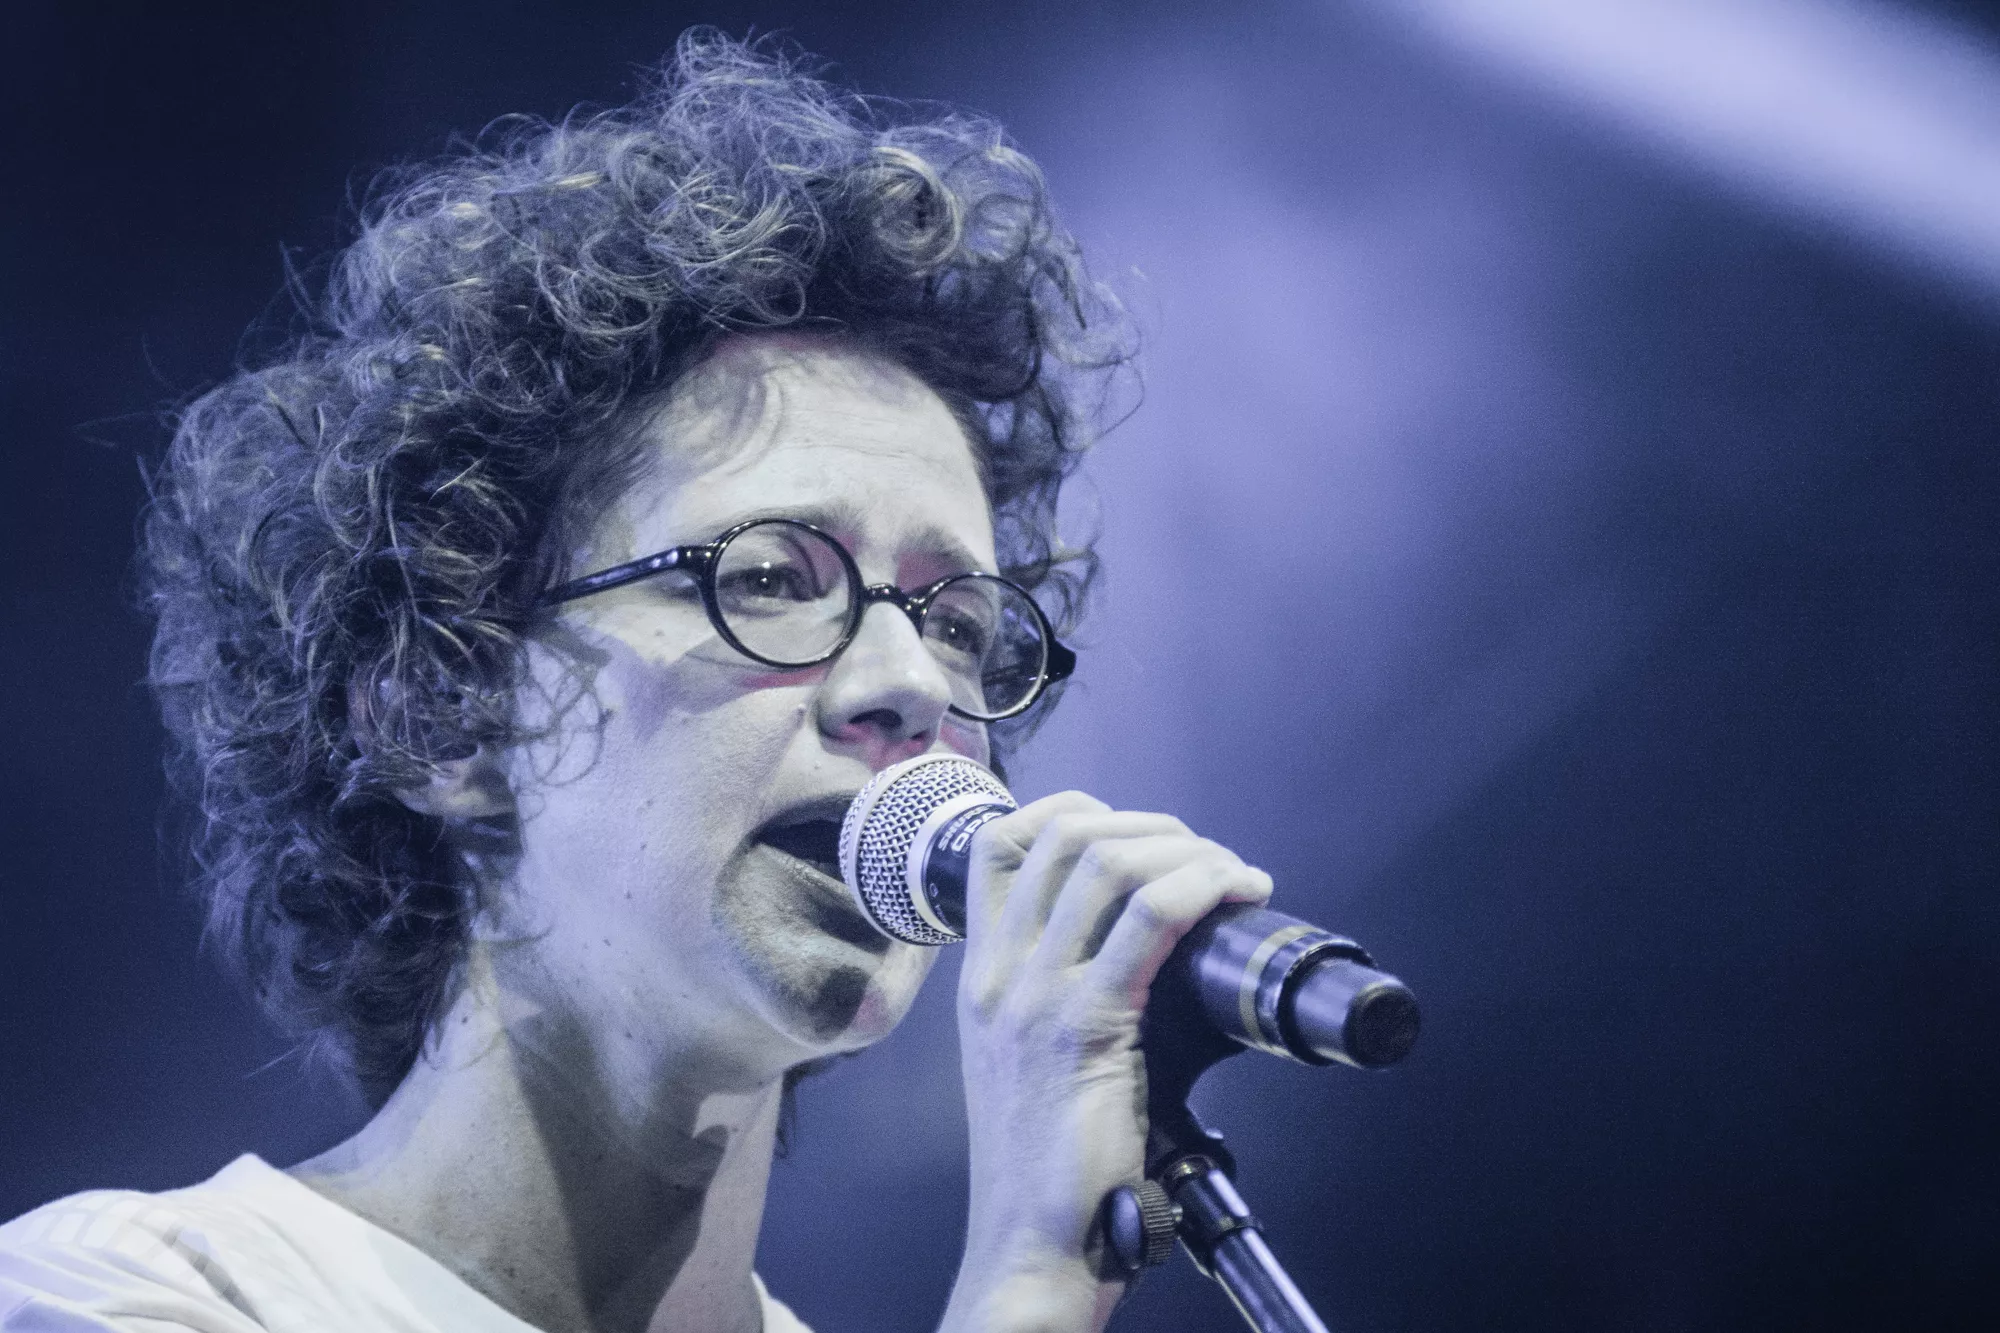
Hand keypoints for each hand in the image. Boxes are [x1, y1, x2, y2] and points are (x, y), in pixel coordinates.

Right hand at [939, 792, 1272, 1332]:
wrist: (1032, 1246)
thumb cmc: (1051, 1169)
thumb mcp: (1029, 1064)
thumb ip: (1062, 1002)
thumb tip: (1145, 953)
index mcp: (980, 978)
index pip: (1001, 843)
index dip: (1075, 811)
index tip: (1137, 831)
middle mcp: (998, 974)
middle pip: (1066, 836)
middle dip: (1152, 826)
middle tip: (1207, 858)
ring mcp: (1034, 996)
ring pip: (1110, 863)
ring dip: (1189, 850)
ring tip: (1233, 875)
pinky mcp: (1084, 1027)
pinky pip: (1149, 920)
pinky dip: (1203, 886)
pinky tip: (1236, 894)